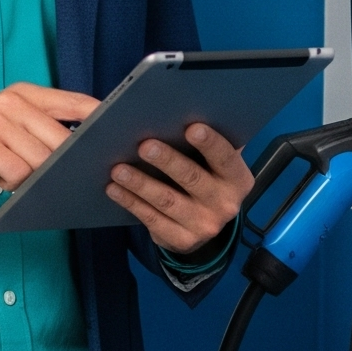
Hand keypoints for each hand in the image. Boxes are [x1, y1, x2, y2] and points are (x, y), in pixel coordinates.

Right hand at [0, 82, 99, 205]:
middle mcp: (10, 101)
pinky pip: (19, 174)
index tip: (120, 132)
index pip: (74, 102)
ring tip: (23, 178)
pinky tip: (4, 182)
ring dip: (38, 177)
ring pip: (41, 158)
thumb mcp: (12, 127)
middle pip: (60, 137)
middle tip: (69, 176)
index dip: (100, 117)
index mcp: (23, 93)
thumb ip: (45, 127)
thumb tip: (88, 144)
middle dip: (67, 161)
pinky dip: (16, 185)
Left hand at [107, 122, 252, 253]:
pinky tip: (114, 189)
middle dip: (167, 161)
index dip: (210, 143)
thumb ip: (200, 142)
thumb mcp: (211, 163)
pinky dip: (131, 202)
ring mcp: (204, 225)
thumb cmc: (202, 178)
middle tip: (144, 145)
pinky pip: (152, 219)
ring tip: (118, 169)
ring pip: (167, 201)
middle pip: (193, 178)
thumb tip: (167, 110)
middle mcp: (225, 203)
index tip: (191, 127)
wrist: (201, 225)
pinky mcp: (181, 240)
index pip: (226, 158)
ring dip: (141, 183)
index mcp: (237, 178)